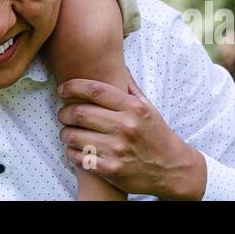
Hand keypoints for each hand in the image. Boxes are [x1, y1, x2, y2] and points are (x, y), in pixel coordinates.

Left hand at [57, 68, 207, 198]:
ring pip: (75, 136)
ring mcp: (117, 149)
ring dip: (65, 134)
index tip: (62, 89)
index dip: (73, 86)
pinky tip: (74, 150)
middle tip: (63, 114)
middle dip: (64, 112)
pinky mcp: (112, 169)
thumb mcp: (147, 107)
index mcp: (132, 108)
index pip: (95, 89)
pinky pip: (80, 158)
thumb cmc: (156, 134)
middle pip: (80, 112)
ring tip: (66, 133)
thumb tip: (117, 64)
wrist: (172, 169)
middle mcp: (125, 126)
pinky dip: (72, 153)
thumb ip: (129, 86)